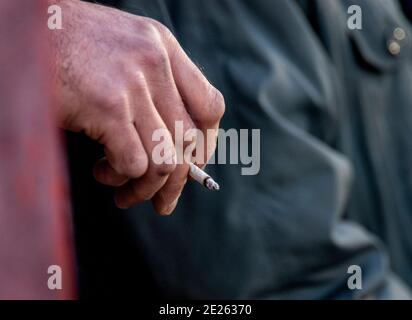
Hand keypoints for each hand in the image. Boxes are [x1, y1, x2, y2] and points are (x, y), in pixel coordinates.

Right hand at [51, 0, 224, 213]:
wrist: (22, 31)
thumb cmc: (67, 47)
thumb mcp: (122, 51)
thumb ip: (153, 84)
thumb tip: (175, 143)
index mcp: (162, 46)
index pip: (211, 106)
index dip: (206, 146)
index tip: (192, 167)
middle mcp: (155, 61)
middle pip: (189, 141)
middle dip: (178, 183)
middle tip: (161, 201)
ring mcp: (132, 82)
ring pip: (165, 160)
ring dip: (146, 188)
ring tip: (124, 192)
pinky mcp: (107, 106)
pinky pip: (133, 164)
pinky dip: (120, 178)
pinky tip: (101, 171)